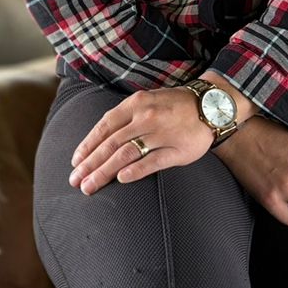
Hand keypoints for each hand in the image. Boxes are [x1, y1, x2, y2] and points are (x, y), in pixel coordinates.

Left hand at [68, 88, 213, 193]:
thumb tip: (99, 139)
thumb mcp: (147, 101)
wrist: (212, 105)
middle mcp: (146, 117)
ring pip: (126, 154)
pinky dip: (135, 171)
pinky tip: (121, 180)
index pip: (105, 126)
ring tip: (90, 186)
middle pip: (111, 143)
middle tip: (75, 181)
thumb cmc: (174, 106)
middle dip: (90, 164)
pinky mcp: (177, 150)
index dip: (87, 145)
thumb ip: (125, 117)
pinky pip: (152, 162)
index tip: (75, 161)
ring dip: (105, 171)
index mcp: (136, 104)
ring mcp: (161, 134)